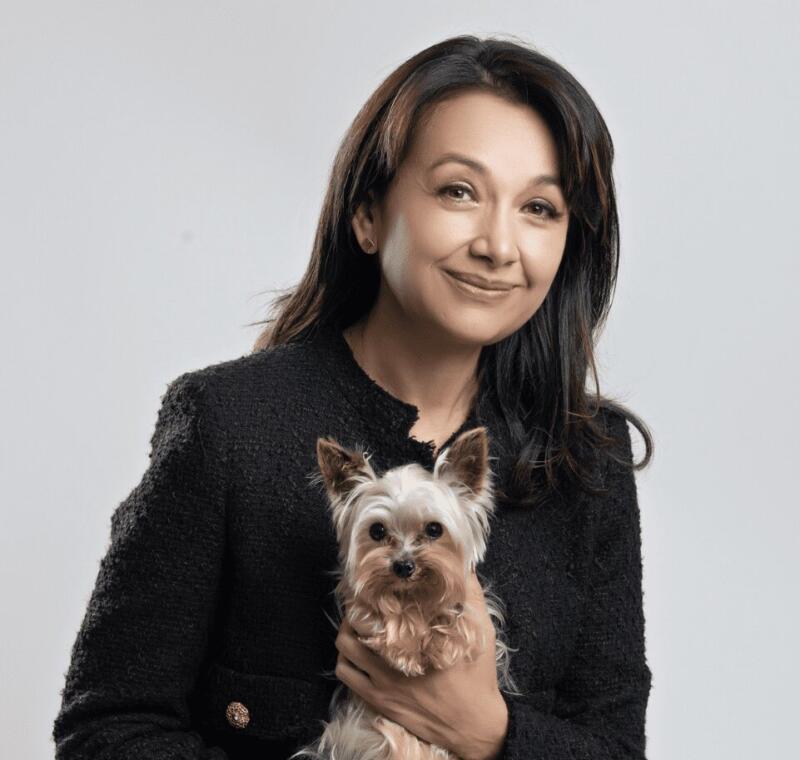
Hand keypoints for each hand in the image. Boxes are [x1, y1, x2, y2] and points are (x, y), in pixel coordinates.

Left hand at [335, 568, 508, 759]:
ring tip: (357, 622)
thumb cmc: (478, 676)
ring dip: (346, 632)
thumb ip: (471, 594)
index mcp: (417, 641)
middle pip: (353, 627)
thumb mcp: (480, 630)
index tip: (370, 582)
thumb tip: (464, 565)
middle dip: (354, 610)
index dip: (369, 593)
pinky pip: (347, 676)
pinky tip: (358, 651)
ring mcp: (383, 684)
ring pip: (345, 651)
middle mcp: (393, 663)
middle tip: (360, 601)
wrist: (475, 725)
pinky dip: (346, 659)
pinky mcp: (379, 701)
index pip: (380, 609)